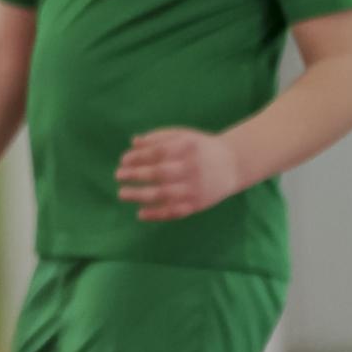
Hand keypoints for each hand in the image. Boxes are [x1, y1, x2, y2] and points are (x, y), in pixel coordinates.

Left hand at [116, 127, 241, 220]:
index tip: (123, 160)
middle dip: (136, 175)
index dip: (138, 157)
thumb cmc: (200, 148)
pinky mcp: (198, 204)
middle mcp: (192, 169)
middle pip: (159, 173)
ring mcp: (195, 188)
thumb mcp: (183, 136)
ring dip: (140, 195)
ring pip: (164, 194)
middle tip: (118, 175)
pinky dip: (157, 215)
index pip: (158, 153)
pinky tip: (140, 214)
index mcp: (187, 148)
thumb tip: (133, 143)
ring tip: (122, 193)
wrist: (233, 165)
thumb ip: (158, 138)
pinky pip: (175, 212)